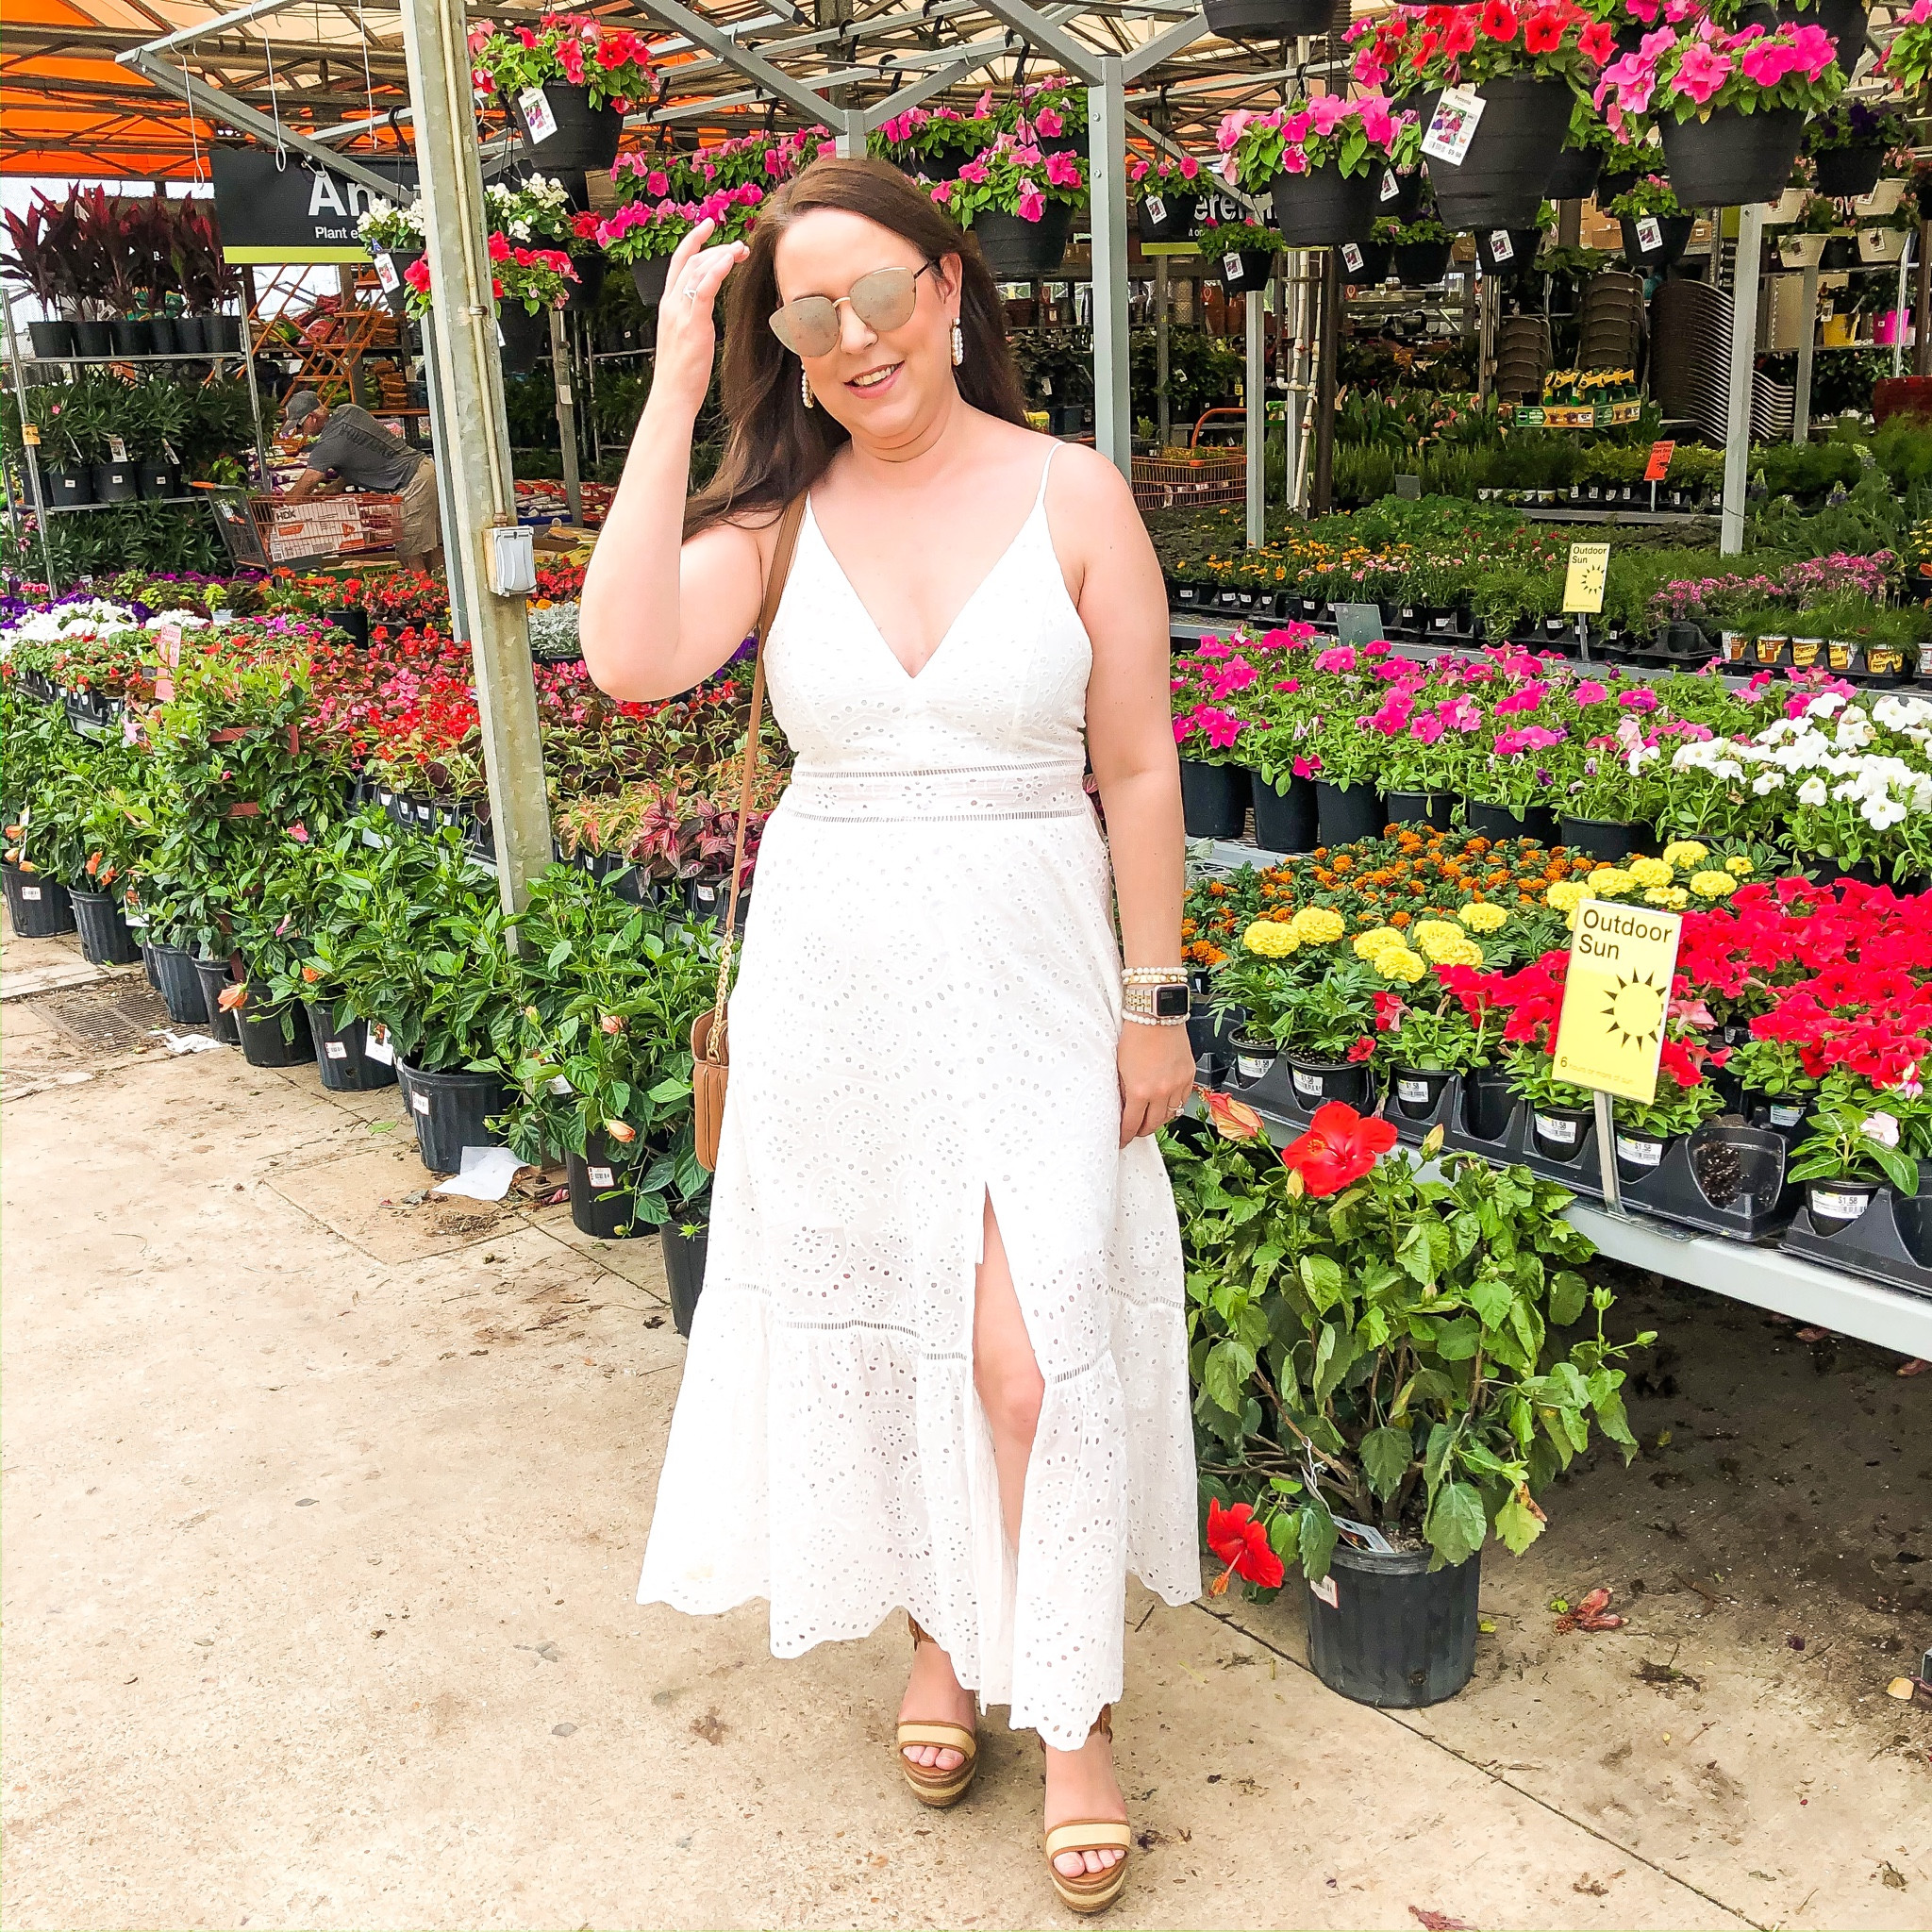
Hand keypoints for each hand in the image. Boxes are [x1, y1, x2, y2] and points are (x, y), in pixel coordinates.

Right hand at [650, 220, 747, 419]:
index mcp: (669, 305)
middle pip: (691, 261)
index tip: (709, 225)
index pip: (679, 262)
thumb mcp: (686, 338)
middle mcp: (671, 304)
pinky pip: (703, 290)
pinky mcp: (692, 324)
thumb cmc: (682, 373)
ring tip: (741, 249)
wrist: (672, 395)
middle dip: (716, 246)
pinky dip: (716, 271)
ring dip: (721, 255)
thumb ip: (693, 318)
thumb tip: (705, 312)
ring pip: (698, 270)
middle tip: (739, 244)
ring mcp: (680, 313)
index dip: (693, 240)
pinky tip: (729, 260)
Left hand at [1118, 1021, 1197, 1146]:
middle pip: (1153, 1125)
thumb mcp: (1120, 1067)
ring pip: (1169, 1115)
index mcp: (1140, 1091)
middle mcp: (1161, 1092)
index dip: (1126, 1136)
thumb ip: (1124, 1091)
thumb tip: (1124, 1108)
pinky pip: (1182, 1100)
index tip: (1122, 1140)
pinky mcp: (1189, 1076)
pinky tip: (1164, 1102)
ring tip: (1149, 1116)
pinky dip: (1173, 1105)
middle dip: (1141, 1130)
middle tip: (1134, 1130)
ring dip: (1158, 1119)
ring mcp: (1177, 1085)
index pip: (1132, 1124)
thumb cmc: (1135, 1035)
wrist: (1156, 1015)